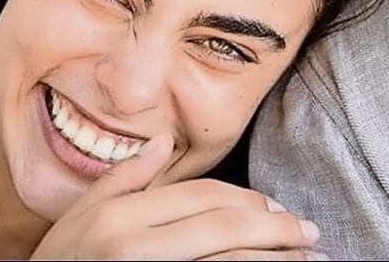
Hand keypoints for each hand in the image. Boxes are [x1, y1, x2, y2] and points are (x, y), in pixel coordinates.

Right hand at [31, 134, 323, 259]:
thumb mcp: (77, 221)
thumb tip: (165, 139)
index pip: (204, 197)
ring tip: (311, 260)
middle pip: (226, 229)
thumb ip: (123, 179)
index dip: (250, 201)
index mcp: (119, 218)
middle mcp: (134, 248)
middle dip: (277, 229)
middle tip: (310, 233)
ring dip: (278, 261)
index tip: (279, 209)